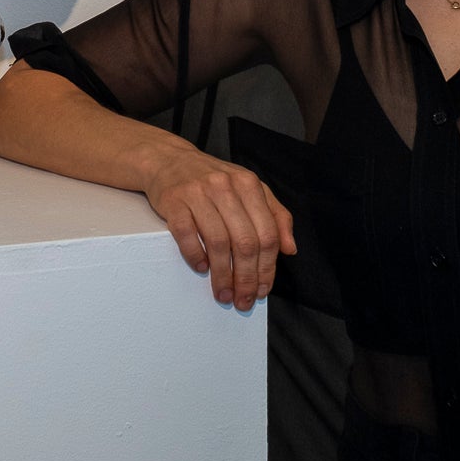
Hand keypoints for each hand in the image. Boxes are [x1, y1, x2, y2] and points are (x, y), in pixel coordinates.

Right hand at [139, 144, 295, 311]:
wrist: (169, 161)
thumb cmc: (212, 181)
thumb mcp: (249, 190)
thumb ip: (275, 215)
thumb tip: (290, 249)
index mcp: (249, 185)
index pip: (267, 234)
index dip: (268, 268)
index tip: (263, 289)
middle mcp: (226, 187)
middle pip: (245, 242)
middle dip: (247, 278)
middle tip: (243, 299)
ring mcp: (198, 193)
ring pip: (218, 242)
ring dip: (222, 275)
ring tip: (223, 293)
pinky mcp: (174, 201)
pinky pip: (187, 234)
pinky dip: (195, 255)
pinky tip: (201, 268)